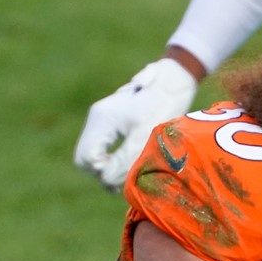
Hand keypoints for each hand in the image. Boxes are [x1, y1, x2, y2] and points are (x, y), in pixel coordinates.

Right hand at [73, 58, 196, 190]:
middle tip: (128, 177)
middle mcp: (98, 120)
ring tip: (133, 172)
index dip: (103, 172)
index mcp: (101, 120)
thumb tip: (107, 180)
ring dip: (111, 168)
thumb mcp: (145, 135)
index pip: (85, 159)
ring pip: (95, 156)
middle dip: (104, 172)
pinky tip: (134, 164)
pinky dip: (116, 161)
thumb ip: (124, 160)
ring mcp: (104, 121)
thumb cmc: (163, 104)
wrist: (175, 79)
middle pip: (86, 159)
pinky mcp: (115, 124)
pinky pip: (105, 150)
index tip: (125, 171)